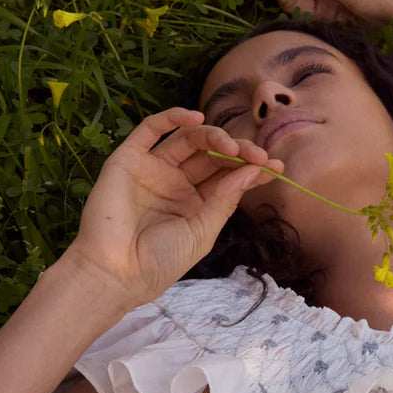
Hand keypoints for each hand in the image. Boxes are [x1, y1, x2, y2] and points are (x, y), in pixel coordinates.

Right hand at [66, 108, 284, 306]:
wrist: (115, 273)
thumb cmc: (159, 261)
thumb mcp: (202, 231)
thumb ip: (225, 199)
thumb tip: (253, 169)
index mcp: (195, 203)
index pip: (228, 177)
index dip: (252, 169)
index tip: (277, 167)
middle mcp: (175, 182)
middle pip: (212, 155)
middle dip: (238, 152)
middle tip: (258, 156)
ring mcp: (153, 169)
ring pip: (187, 140)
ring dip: (213, 136)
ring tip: (232, 146)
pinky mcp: (128, 159)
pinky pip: (150, 130)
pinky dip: (172, 118)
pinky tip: (195, 118)